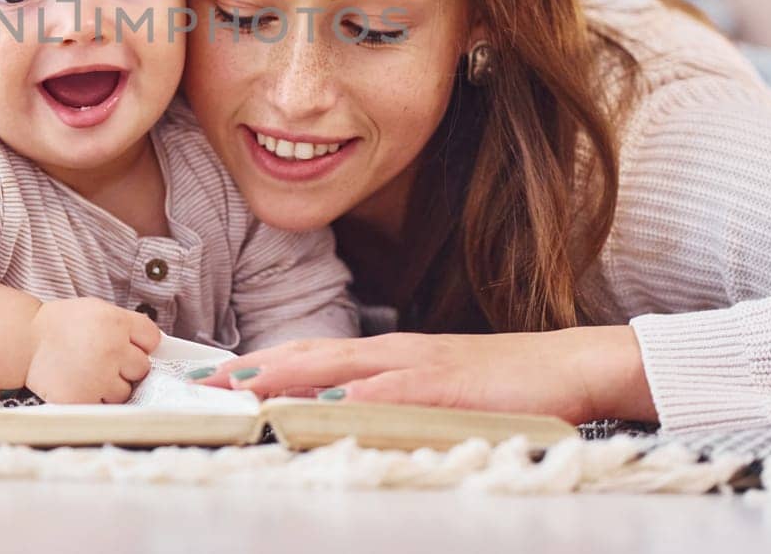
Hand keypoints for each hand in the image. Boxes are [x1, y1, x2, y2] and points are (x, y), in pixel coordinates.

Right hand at [24, 298, 160, 403]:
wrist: (24, 341)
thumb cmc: (62, 325)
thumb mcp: (96, 310)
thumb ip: (124, 325)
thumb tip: (152, 347)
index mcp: (116, 322)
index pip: (152, 339)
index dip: (142, 344)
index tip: (131, 346)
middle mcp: (111, 349)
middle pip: (142, 368)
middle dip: (127, 367)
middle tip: (104, 360)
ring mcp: (99, 377)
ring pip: (125, 391)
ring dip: (112, 386)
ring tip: (90, 374)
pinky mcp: (84, 399)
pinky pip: (105, 406)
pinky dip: (95, 399)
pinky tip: (80, 384)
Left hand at [191, 327, 656, 424]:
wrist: (566, 365)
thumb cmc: (502, 384)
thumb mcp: (434, 391)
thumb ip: (389, 400)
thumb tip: (339, 418)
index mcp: (387, 354)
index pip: (311, 353)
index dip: (261, 362)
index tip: (215, 376)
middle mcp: (393, 352)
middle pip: (310, 354)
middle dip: (255, 366)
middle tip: (204, 382)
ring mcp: (419, 365)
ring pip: (340, 367)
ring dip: (288, 376)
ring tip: (243, 388)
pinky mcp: (449, 386)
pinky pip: (395, 391)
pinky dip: (357, 398)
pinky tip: (328, 406)